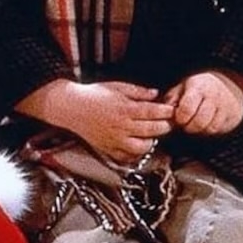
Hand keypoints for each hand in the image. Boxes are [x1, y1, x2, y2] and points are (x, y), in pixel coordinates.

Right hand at [20, 80, 173, 164]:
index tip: (172, 110)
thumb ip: (137, 91)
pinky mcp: (107, 147)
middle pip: (151, 129)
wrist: (71, 107)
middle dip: (164, 126)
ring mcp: (114, 139)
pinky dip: (135, 153)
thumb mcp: (116, 86)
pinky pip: (126, 156)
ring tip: (153, 135)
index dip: (165, 112)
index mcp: (124, 108)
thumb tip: (156, 94)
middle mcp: (121, 126)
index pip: (152, 112)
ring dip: (151, 141)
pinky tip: (138, 145)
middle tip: (169, 123)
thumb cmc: (93, 95)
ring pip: (141, 147)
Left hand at [163, 71, 242, 134]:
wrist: (228, 85)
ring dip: (199, 130)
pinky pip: (219, 130)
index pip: (187, 109)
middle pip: (199, 122)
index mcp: (199, 88)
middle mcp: (214, 97)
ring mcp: (225, 108)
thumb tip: (163, 110)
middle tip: (185, 124)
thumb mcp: (183, 87)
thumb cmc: (200, 88)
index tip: (177, 119)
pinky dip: (209, 131)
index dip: (180, 118)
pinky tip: (205, 124)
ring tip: (194, 124)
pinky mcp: (233, 117)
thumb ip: (172, 98)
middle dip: (188, 127)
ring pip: (209, 128)